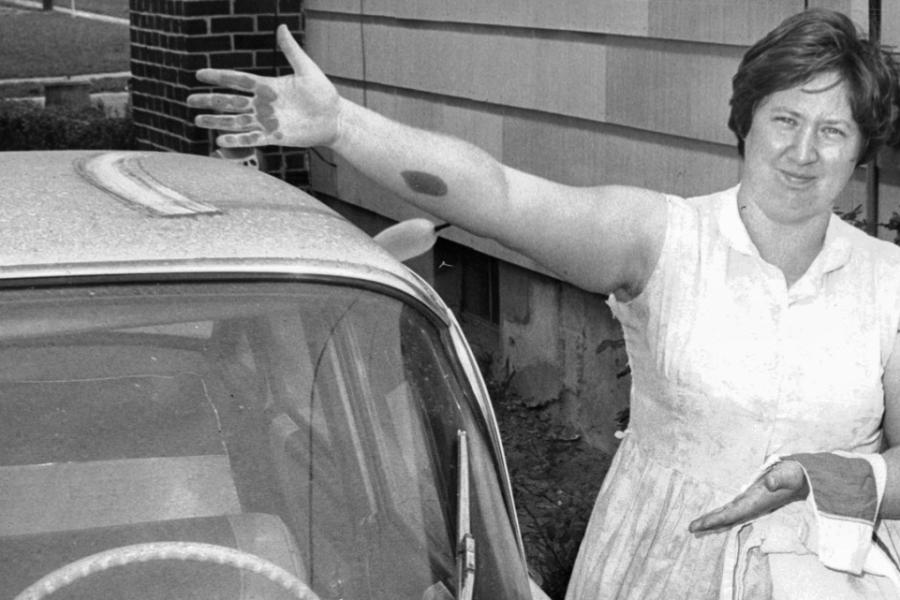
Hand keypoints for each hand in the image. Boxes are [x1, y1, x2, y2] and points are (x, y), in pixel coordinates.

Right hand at [186, 24, 341, 148]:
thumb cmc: (323, 93)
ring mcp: (267, 121)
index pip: (238, 80)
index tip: (200, 74)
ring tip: (197, 120)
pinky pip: (251, 139)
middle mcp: (263, 104)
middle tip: (189, 100)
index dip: (219, 77)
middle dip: (210, 101)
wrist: (334, 118)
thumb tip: (281, 27)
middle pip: (231, 102)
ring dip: (217, 121)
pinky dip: (236, 141)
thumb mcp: (306, 69)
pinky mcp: (274, 137)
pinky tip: (219, 140)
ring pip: (236, 121)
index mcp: (268, 86)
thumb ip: (291, 50)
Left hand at [688, 460, 808, 534]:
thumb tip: (770, 483)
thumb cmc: (795, 474)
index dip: (714, 520)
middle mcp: (751, 505)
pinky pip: (733, 508)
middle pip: (726, 517)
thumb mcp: (788, 474)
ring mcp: (751, 502)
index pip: (730, 514)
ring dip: (714, 519)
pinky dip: (721, 512)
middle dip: (709, 523)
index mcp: (756, 502)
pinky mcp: (752, 497)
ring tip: (697, 524)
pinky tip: (715, 514)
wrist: (804, 478)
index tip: (699, 525)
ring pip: (728, 514)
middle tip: (690, 528)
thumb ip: (780, 478)